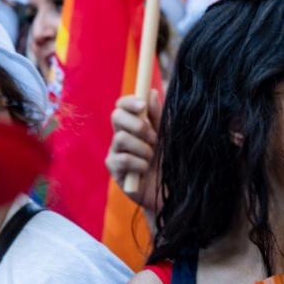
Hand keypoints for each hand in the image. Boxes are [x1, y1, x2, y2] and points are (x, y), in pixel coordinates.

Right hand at [105, 90, 160, 211]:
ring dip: (143, 148)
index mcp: (133, 125)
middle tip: (155, 138)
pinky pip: (123, 159)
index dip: (129, 102)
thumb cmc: (169, 162)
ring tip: (152, 158)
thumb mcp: (167, 137)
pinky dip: (139, 163)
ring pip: (121, 138)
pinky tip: (146, 170)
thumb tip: (151, 92)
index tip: (142, 106)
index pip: (122, 105)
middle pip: (116, 116)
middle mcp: (121, 136)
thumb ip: (158, 116)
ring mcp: (115, 152)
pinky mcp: (114, 170)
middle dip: (137, 125)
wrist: (170, 191)